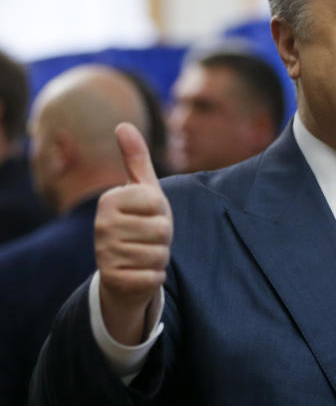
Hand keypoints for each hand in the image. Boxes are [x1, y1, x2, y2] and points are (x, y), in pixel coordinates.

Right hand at [94, 123, 172, 344]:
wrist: (125, 269)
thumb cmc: (140, 223)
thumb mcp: (143, 190)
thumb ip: (136, 158)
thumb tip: (123, 124)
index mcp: (110, 200)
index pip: (158, 203)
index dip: (163, 212)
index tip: (149, 216)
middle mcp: (102, 226)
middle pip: (162, 230)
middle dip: (164, 238)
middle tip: (148, 239)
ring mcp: (105, 254)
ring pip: (159, 254)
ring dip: (160, 258)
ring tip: (145, 255)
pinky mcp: (114, 280)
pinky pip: (154, 277)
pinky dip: (155, 277)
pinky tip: (141, 273)